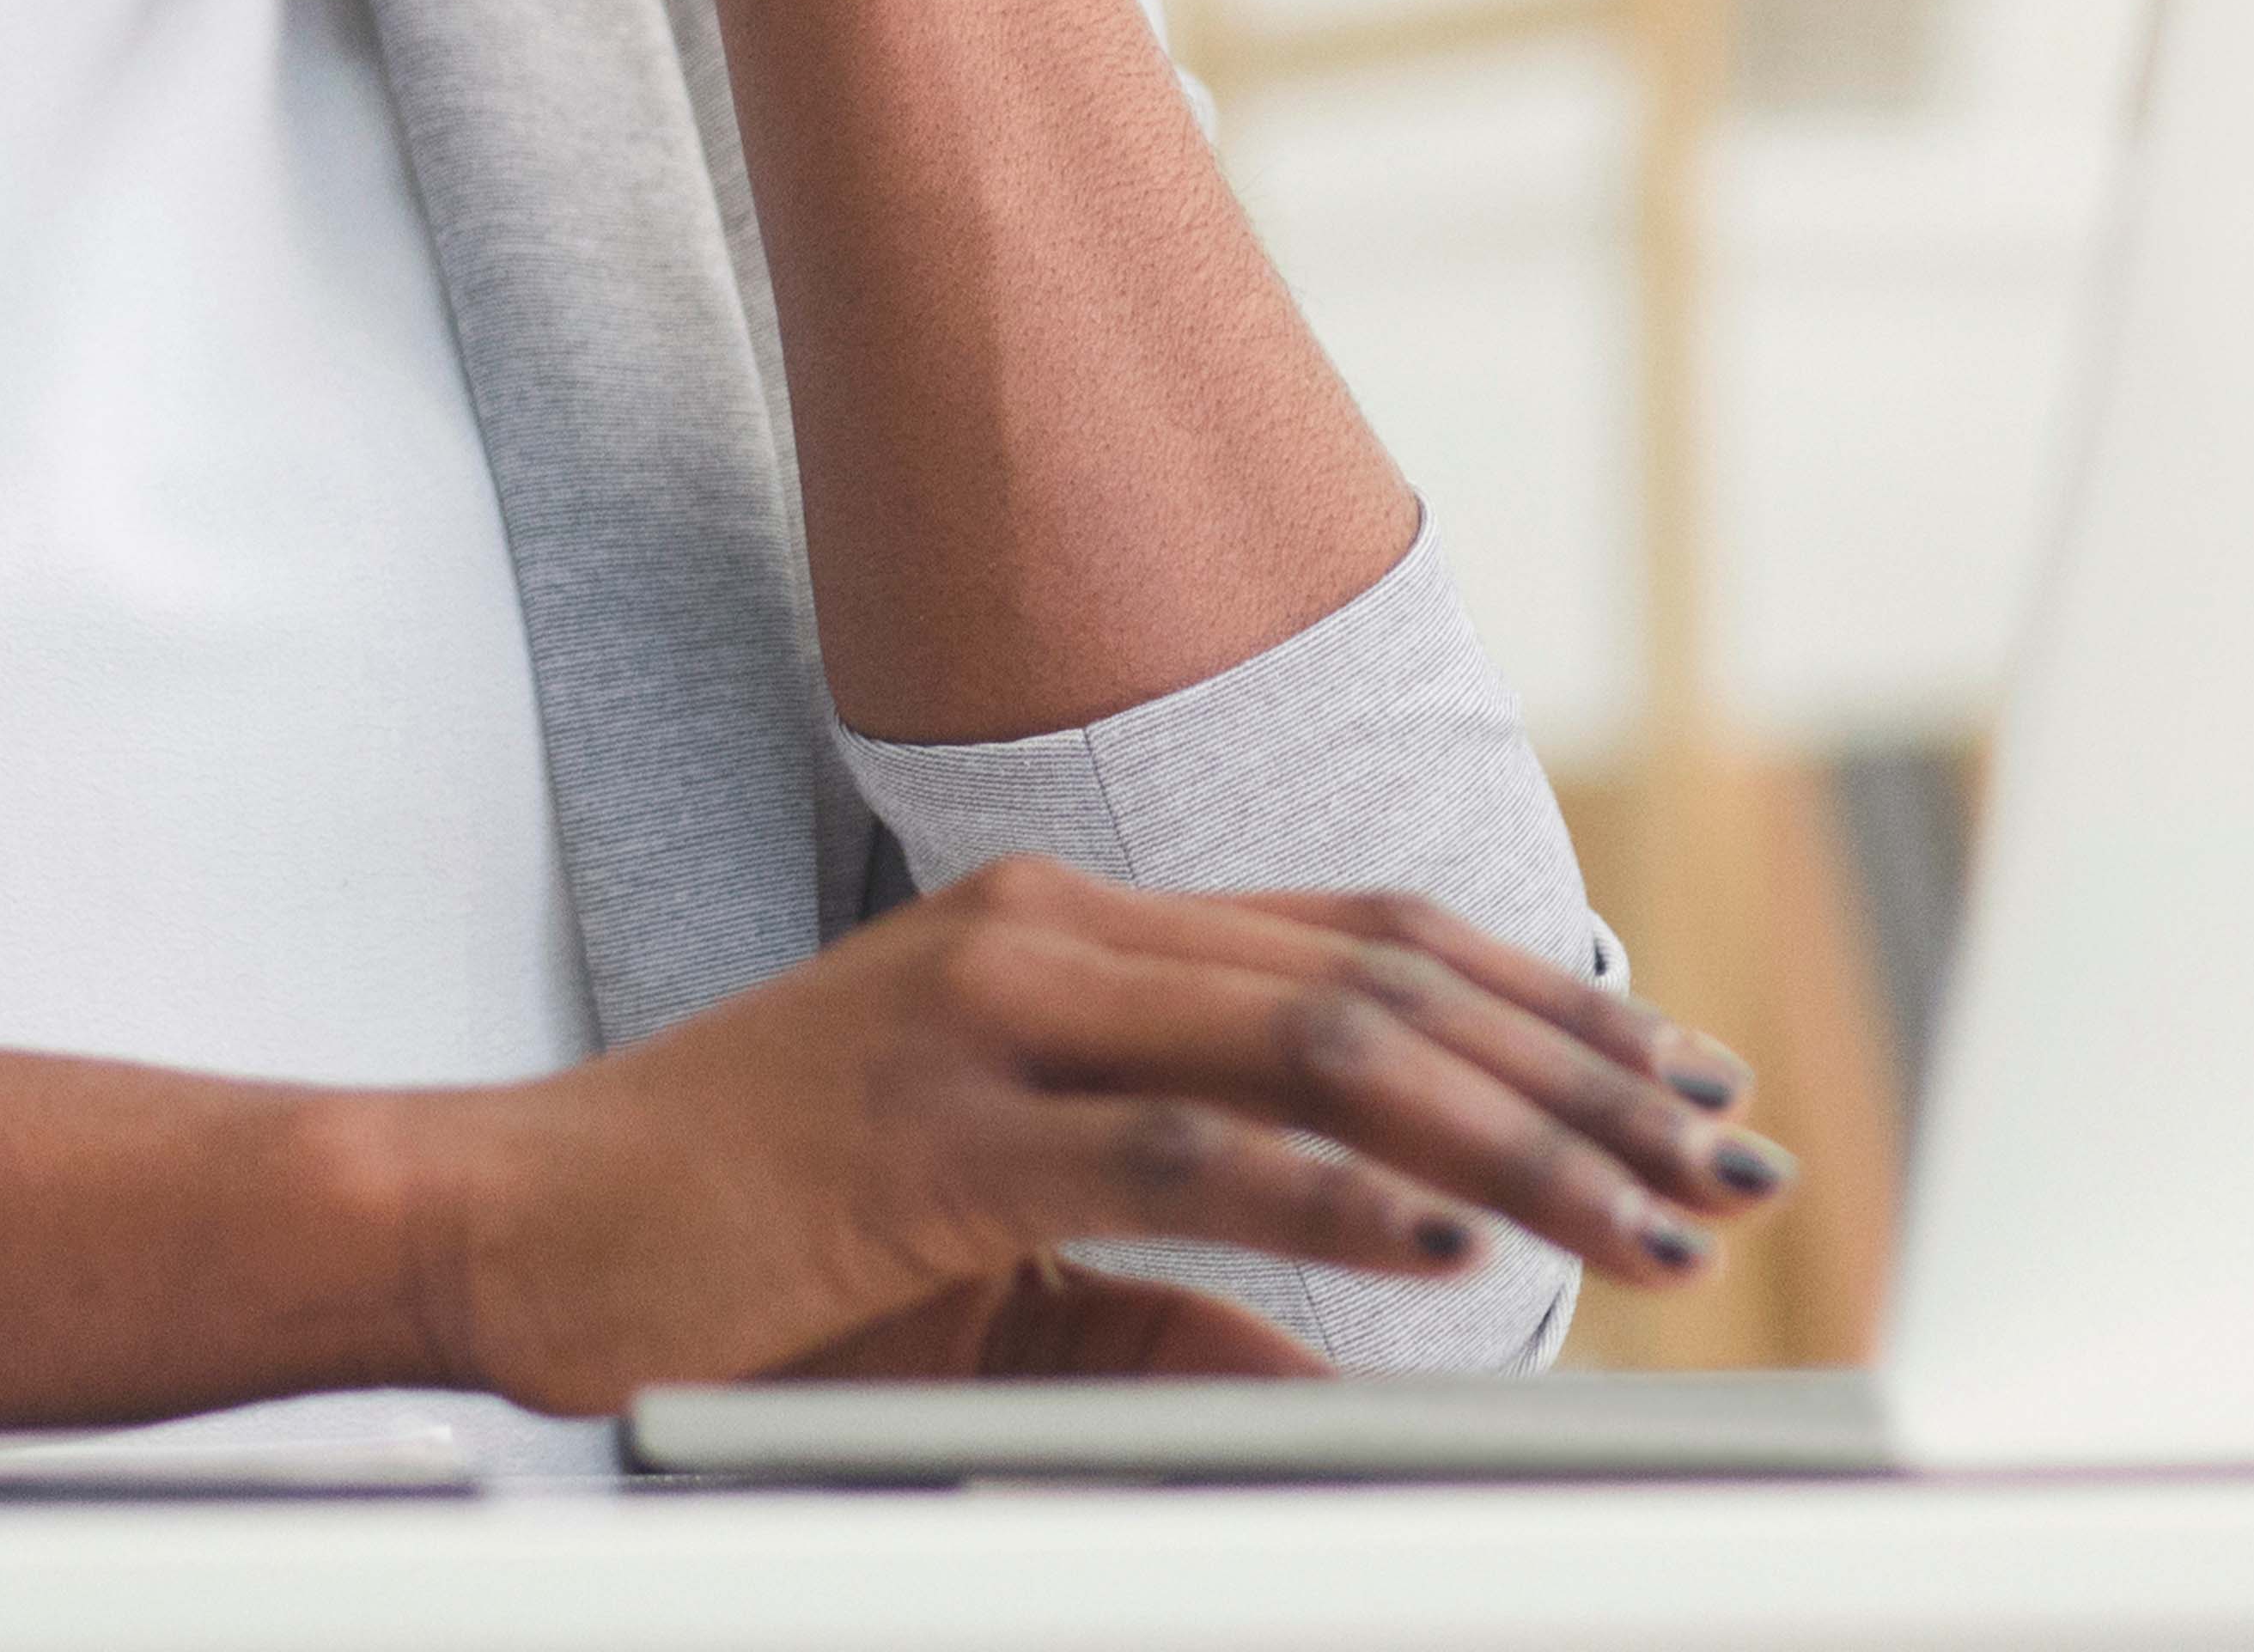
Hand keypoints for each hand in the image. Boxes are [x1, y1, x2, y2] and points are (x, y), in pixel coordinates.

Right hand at [405, 854, 1779, 1409]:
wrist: (524, 1221)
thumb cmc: (750, 1238)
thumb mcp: (999, 1236)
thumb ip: (1170, 1259)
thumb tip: (1355, 1324)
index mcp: (1062, 931)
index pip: (1356, 937)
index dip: (1539, 1001)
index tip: (1682, 1080)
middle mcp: (1042, 929)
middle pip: (1370, 974)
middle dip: (1574, 1071)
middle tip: (1728, 1158)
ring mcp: (982, 1009)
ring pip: (1306, 1041)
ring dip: (1504, 1135)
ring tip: (1647, 1217)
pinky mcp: (932, 1126)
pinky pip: (1167, 1150)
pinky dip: (1325, 1188)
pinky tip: (1446, 1239)